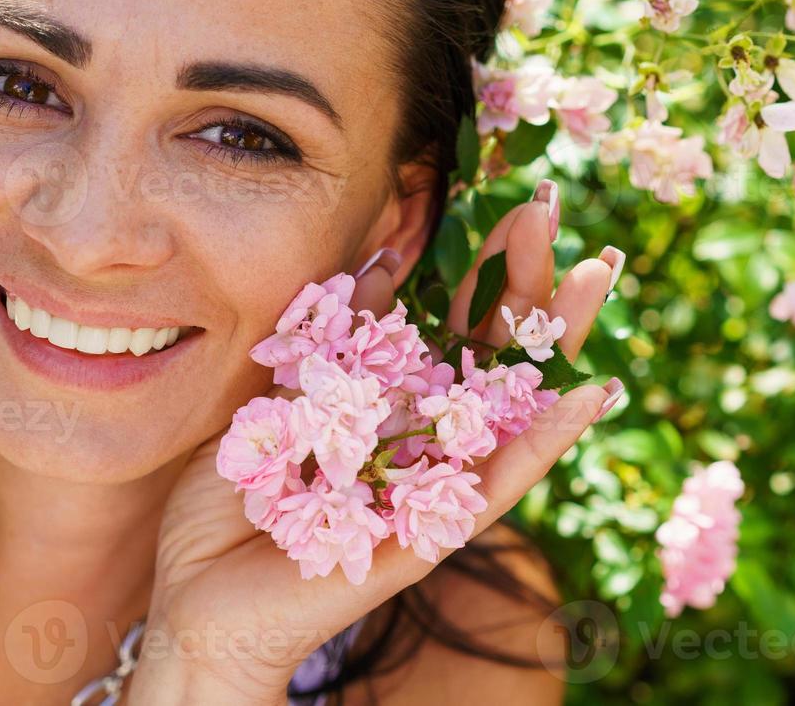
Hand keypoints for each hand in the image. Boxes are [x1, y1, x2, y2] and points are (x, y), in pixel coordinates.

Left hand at [126, 184, 624, 703]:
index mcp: (397, 404)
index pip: (460, 324)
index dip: (491, 266)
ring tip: (597, 275)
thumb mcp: (282, 391)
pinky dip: (545, 442)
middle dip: (526, 279)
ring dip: (558, 340)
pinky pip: (495, 486)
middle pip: (497, 351)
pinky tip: (590, 394)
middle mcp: (427, 438)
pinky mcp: (428, 534)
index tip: (518, 202)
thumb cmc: (239, 496)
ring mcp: (434, 485)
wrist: (198, 591)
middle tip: (550, 209)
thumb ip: (335, 335)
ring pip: (514, 405)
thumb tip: (385, 254)